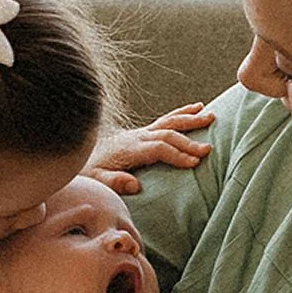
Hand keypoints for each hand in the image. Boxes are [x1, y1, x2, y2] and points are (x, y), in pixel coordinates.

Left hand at [89, 103, 213, 194]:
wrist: (80, 158)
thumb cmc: (89, 172)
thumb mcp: (96, 182)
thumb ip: (114, 182)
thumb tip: (135, 185)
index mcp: (129, 149)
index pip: (158, 148)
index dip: (176, 154)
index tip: (194, 162)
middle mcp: (136, 137)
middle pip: (167, 134)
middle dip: (188, 141)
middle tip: (208, 149)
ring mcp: (140, 132)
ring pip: (169, 122)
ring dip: (190, 119)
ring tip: (211, 117)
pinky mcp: (142, 132)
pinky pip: (165, 119)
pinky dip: (182, 112)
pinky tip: (197, 107)